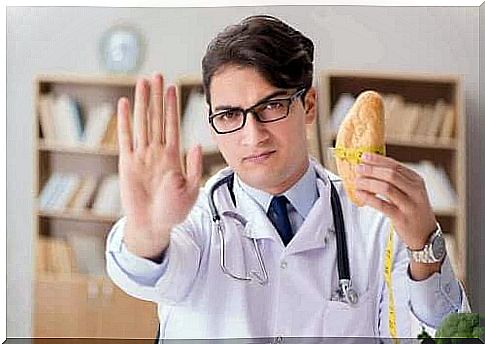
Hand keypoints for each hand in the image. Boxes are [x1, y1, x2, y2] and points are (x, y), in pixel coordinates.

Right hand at [117, 74, 202, 259]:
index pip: (173, 125)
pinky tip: (125, 104)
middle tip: (157, 75)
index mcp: (172, 156)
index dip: (172, 106)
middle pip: (156, 118)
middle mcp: (156, 151)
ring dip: (142, 102)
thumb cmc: (174, 211)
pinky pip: (125, 138)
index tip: (173, 88)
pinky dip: (125, 121)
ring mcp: (141, 156)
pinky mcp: (127, 164)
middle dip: (157, 97)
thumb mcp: (192, 189)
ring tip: (142, 82)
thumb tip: (197, 144)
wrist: (154, 225)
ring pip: (142, 123)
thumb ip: (194, 166)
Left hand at [354, 153, 435, 249]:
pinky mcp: (401, 218)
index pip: (395, 165)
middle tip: (358, 168)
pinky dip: (369, 198)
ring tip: (357, 182)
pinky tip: (360, 194)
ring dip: (368, 183)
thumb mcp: (410, 191)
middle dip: (372, 170)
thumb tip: (372, 167)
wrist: (425, 234)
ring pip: (386, 188)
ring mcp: (409, 205)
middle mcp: (415, 191)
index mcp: (416, 181)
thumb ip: (395, 180)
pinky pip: (382, 205)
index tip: (364, 156)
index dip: (378, 160)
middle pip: (391, 175)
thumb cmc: (413, 210)